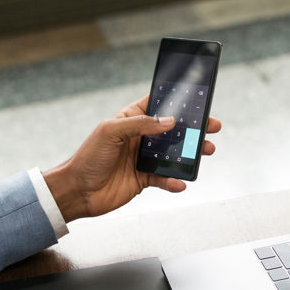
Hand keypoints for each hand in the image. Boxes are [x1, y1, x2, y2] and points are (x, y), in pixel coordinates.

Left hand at [42, 95, 220, 222]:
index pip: (158, 105)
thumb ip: (140, 124)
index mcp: (131, 119)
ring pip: (174, 153)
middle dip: (194, 127)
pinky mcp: (144, 179)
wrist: (77, 191)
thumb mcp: (110, 131)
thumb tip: (169, 121)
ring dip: (191, 153)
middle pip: (173, 129)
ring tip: (206, 151)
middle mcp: (139, 137)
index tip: (197, 98)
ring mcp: (142, 158)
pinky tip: (181, 182)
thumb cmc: (87, 157)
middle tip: (212, 126)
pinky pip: (165, 178)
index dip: (177, 101)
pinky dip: (175, 180)